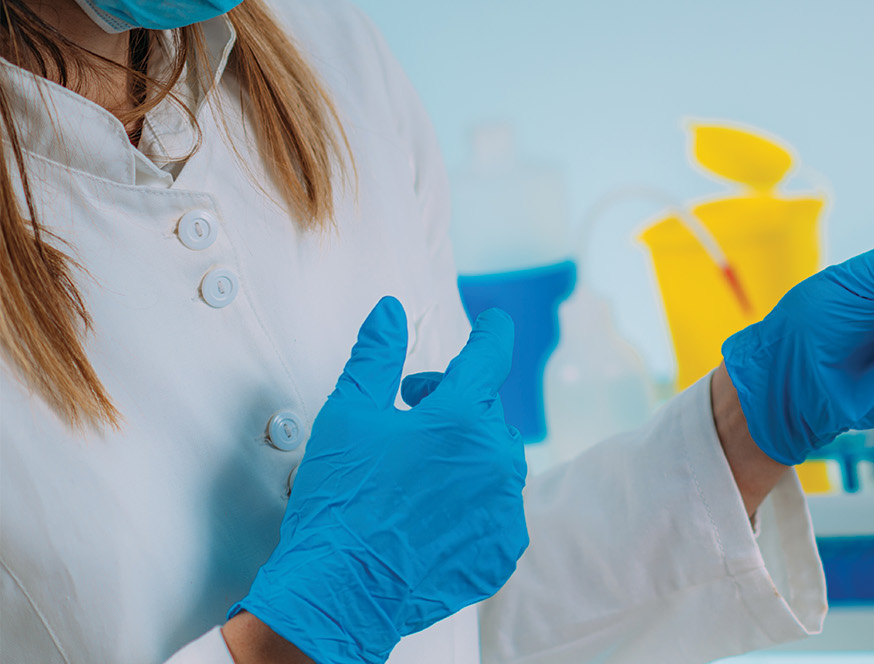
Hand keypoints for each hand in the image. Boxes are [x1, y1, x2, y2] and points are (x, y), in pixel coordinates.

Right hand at [231, 298, 530, 663]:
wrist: (338, 591)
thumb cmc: (339, 505)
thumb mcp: (348, 416)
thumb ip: (376, 356)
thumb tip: (390, 312)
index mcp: (462, 420)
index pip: (489, 356)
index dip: (490, 334)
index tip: (493, 325)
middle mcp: (496, 460)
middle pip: (486, 412)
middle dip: (451, 406)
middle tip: (410, 414)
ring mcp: (505, 507)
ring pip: (495, 461)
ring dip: (464, 455)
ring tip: (418, 470)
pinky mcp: (503, 548)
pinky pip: (497, 509)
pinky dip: (472, 503)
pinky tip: (432, 511)